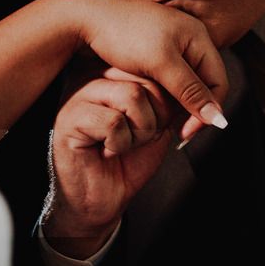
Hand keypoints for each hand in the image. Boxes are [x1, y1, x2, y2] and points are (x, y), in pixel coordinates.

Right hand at [42, 64, 176, 258]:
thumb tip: (194, 86)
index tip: (156, 125)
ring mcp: (78, 93)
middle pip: (148, 79)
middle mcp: (94, 72)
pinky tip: (106, 151)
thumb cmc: (127, 160)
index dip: (169, 103)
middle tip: (138, 139)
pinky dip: (120, 145)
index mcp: (115, 68)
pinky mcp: (70, 118)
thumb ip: (173, 98)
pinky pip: (114, 122)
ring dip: (140, 131)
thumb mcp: (160, 121)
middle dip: (157, 118)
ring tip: (123, 144)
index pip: (157, 67)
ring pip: (133, 95)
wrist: (102, 198)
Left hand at [71, 0, 229, 142]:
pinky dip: (162, 95)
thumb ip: (190, 90)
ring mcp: (171, 44)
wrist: (84, 18)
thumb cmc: (122, 34)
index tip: (186, 132)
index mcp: (198, 35)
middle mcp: (189, 38)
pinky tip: (148, 104)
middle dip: (191, 109)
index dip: (208, 110)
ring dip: (176, 104)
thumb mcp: (160, 63)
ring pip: (185, 84)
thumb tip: (217, 118)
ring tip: (158, 119)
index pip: (218, 81)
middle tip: (171, 130)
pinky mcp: (154, 51)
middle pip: (204, 84)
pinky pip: (169, 79)